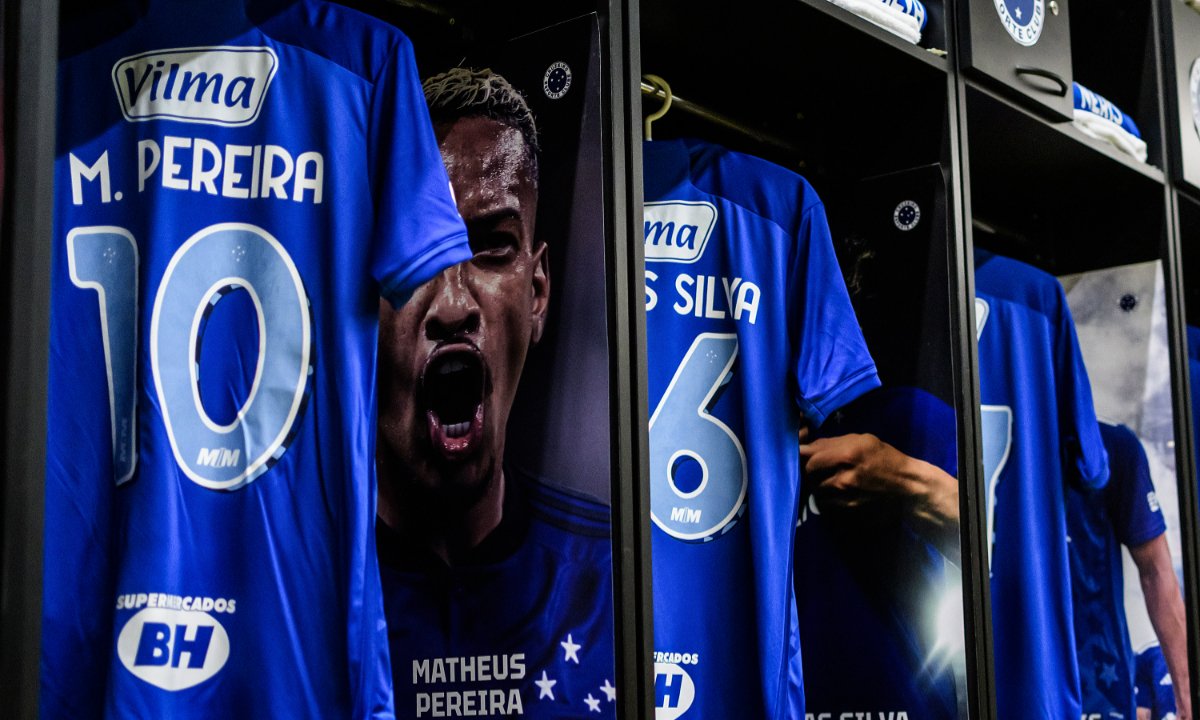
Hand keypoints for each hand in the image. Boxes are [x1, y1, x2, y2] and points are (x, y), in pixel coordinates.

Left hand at [800, 430, 958, 560]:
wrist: (906, 485)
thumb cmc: (883, 457)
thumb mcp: (861, 440)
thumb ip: (832, 443)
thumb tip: (807, 445)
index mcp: (847, 453)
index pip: (808, 454)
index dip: (798, 453)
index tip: (795, 451)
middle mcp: (843, 475)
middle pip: (808, 472)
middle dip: (805, 468)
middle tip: (808, 464)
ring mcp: (845, 494)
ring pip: (814, 487)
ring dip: (814, 482)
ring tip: (822, 476)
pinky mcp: (847, 507)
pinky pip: (824, 501)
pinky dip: (823, 495)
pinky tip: (831, 489)